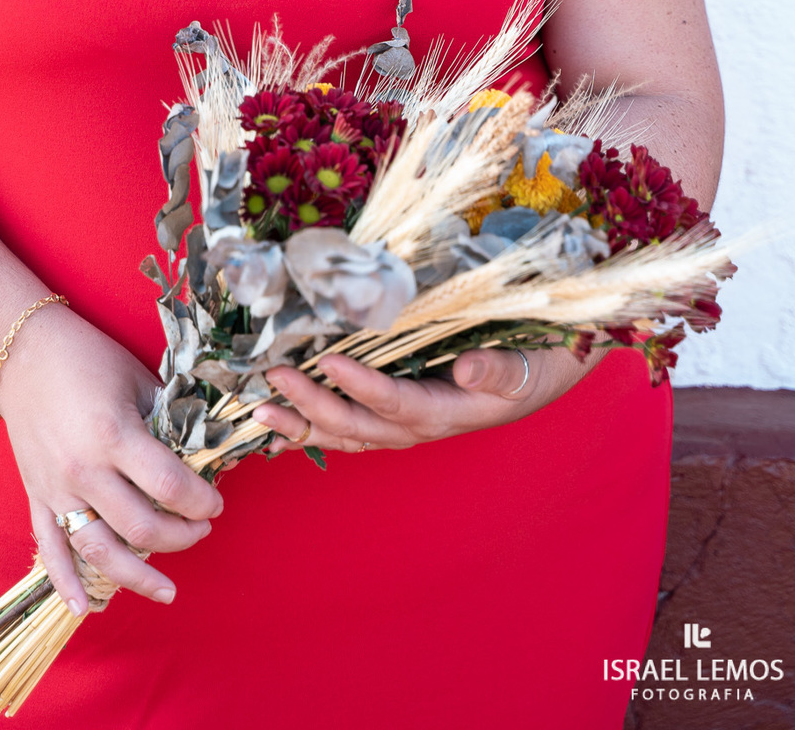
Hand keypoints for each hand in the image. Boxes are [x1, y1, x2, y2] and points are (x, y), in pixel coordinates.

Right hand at [0, 307, 222, 615]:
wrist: (20, 352)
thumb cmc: (87, 357)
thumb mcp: (137, 379)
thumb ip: (167, 421)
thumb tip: (201, 454)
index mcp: (114, 435)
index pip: (170, 487)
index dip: (202, 501)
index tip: (216, 501)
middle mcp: (84, 470)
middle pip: (142, 528)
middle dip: (182, 536)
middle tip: (203, 528)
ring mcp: (56, 489)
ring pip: (100, 553)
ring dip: (138, 578)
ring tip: (168, 591)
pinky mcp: (35, 497)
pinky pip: (50, 550)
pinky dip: (66, 584)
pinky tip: (87, 609)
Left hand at [252, 343, 604, 453]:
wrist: (537, 378)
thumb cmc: (530, 367)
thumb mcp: (523, 368)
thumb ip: (495, 371)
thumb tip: (465, 372)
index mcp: (444, 413)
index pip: (396, 403)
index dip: (361, 386)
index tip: (328, 362)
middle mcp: (415, 427)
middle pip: (356, 424)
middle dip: (311, 404)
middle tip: (274, 378)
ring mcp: (400, 426)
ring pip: (342, 432)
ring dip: (299, 424)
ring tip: (257, 413)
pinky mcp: (391, 417)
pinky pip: (345, 429)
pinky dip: (309, 427)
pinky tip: (277, 424)